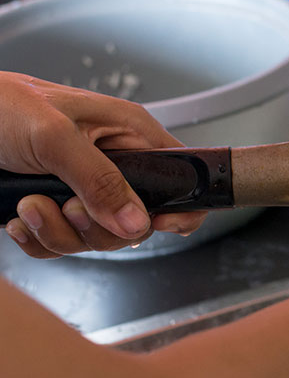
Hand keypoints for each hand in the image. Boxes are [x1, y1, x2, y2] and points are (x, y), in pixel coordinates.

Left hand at [0, 71, 205, 257]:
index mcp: (128, 134)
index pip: (181, 176)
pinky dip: (38, 239)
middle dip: (97, 226)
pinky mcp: (55, 206)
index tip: (157, 224)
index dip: (179, 206)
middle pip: (137, 222)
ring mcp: (84, 188)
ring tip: (29, 205)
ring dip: (58, 233)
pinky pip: (63, 244)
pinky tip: (18, 217)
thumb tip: (137, 221)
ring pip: (98, 238)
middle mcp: (113, 164)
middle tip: (66, 206)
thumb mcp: (54, 137)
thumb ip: (99, 180)